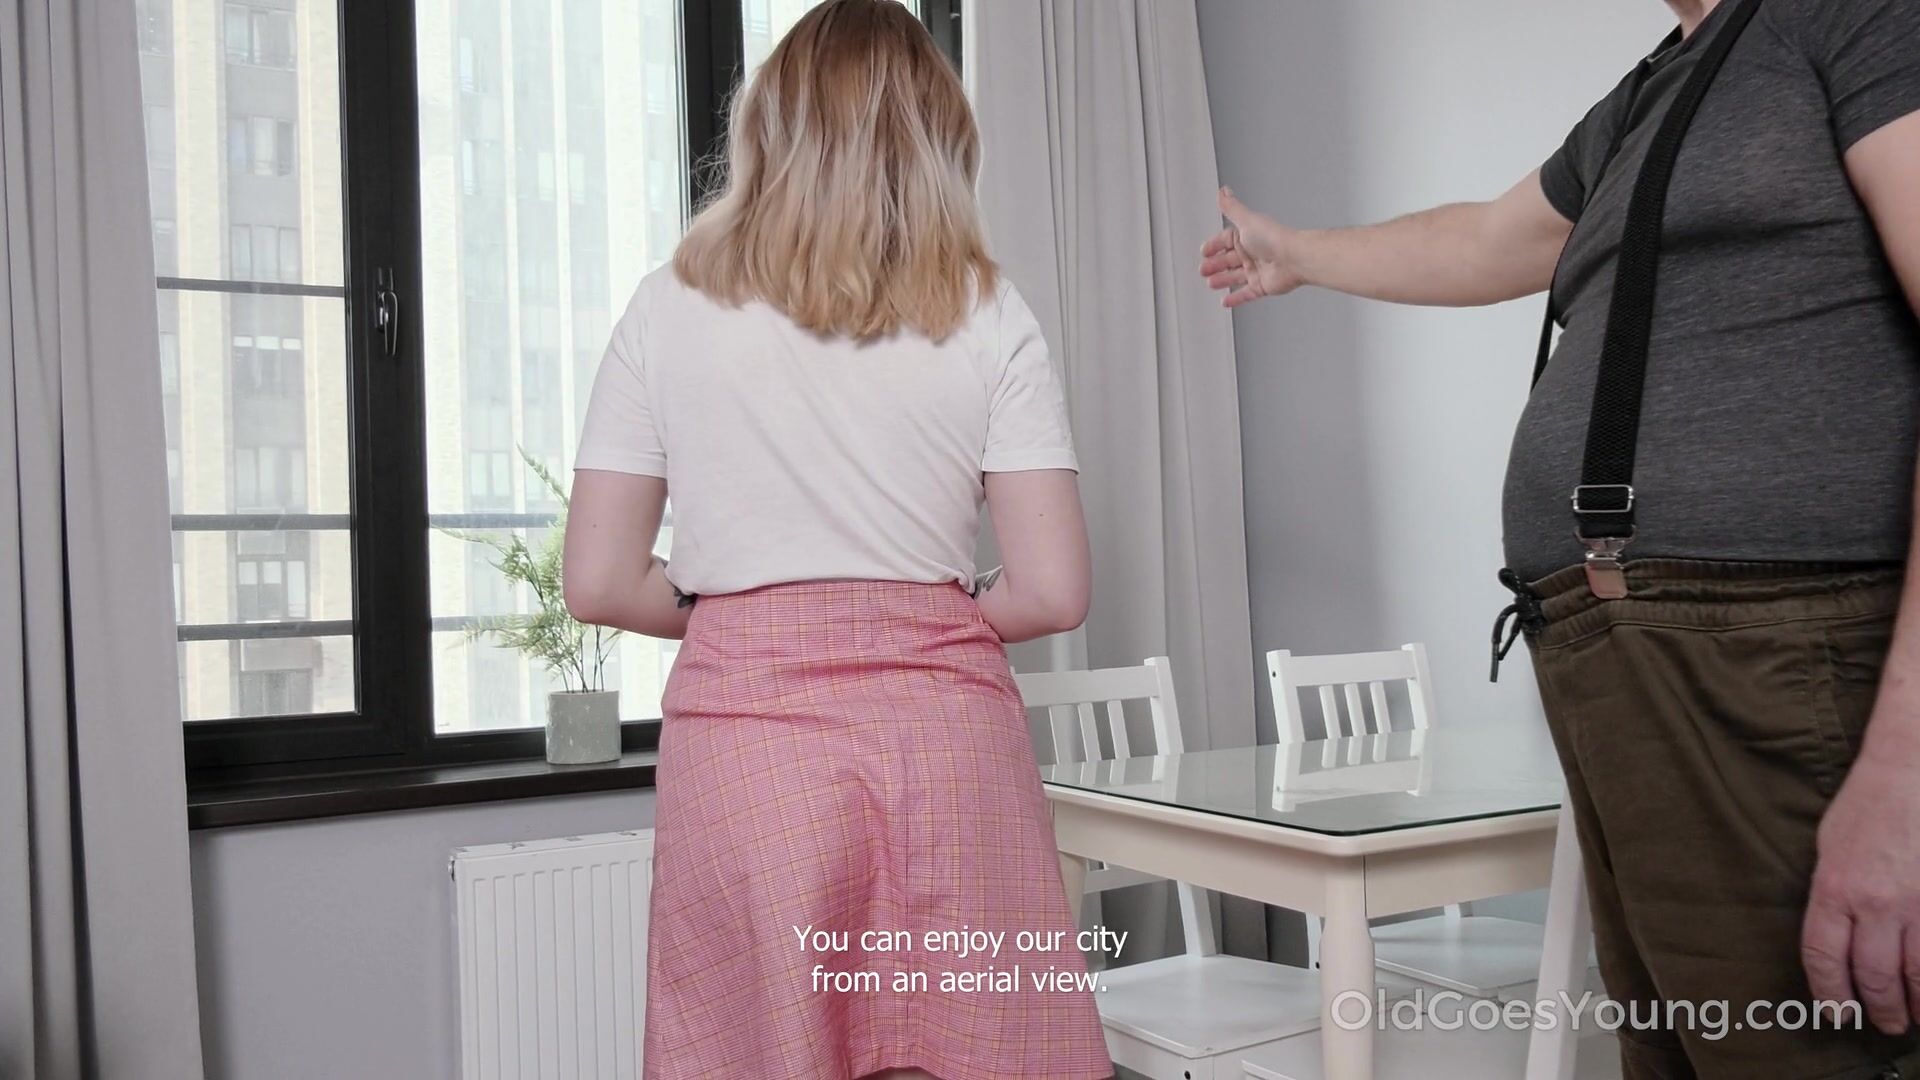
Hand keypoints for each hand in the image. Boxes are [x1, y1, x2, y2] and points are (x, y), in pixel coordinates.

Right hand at [1199, 186, 1304, 307]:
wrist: (1294, 258)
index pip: (1225, 241)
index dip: (1213, 246)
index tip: (1204, 251)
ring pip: (1235, 277)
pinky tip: (1226, 301)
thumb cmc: (1274, 239)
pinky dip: (1236, 298)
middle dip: (1214, 265)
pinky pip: (1246, 294)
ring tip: (1211, 283)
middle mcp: (1252, 253)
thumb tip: (1223, 192)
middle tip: (1204, 269)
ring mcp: (1257, 270)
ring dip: (1222, 280)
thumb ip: (1231, 207)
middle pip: (1228, 260)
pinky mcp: (1263, 286)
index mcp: (1247, 236)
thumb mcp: (1246, 220)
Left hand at [1802, 738, 1919, 1034]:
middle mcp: (1876, 903)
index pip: (1824, 959)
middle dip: (1879, 1009)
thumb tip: (1833, 942)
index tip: (1837, 1014)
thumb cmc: (1867, 806)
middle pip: (1873, 977)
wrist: (1911, 772)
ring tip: (1913, 1016)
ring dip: (1916, 1005)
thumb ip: (1830, 898)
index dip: (1829, 995)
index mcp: (1834, 889)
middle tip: (1884, 1023)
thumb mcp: (1828, 849)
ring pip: (1918, 976)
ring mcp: (1919, 906)